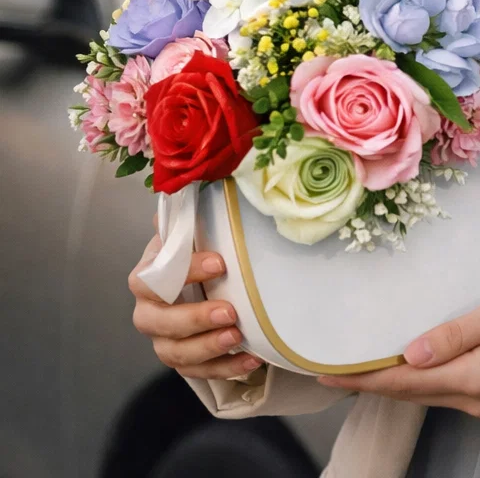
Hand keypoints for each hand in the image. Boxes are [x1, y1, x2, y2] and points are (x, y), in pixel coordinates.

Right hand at [129, 216, 262, 380]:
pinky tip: (251, 359)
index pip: (152, 277)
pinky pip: (198, 372)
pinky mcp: (184, 358)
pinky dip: (225, 368)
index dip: (184, 272)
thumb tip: (192, 186)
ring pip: (171, 352)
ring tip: (239, 336)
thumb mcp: (199, 230)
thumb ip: (194, 214)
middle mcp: (149, 308)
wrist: (208, 277)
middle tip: (230, 312)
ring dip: (207, 347)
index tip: (220, 263)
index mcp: (150, 273)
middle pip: (155, 321)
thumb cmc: (202, 249)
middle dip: (193, 318)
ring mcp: (163, 337)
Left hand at [317, 284, 479, 419]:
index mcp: (475, 380)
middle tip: (328, 369)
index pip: (404, 381)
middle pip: (409, 393)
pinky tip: (404, 365)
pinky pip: (442, 389)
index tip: (326, 370)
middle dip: (368, 382)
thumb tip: (409, 353)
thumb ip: (455, 334)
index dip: (363, 377)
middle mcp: (475, 400)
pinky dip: (415, 379)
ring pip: (424, 393)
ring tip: (356, 364)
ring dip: (389, 381)